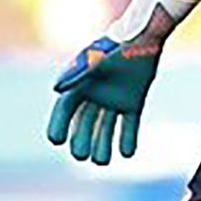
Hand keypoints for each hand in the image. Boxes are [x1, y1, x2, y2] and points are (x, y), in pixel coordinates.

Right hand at [45, 37, 160, 164]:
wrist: (146, 38)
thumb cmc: (118, 47)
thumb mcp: (97, 60)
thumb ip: (78, 74)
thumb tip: (56, 90)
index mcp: (82, 83)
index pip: (66, 108)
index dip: (59, 124)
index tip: (55, 140)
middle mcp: (96, 94)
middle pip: (84, 122)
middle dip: (81, 139)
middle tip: (80, 156)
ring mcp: (114, 99)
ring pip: (105, 127)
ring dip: (103, 144)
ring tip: (102, 162)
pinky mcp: (133, 102)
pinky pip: (129, 124)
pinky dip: (128, 139)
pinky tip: (127, 153)